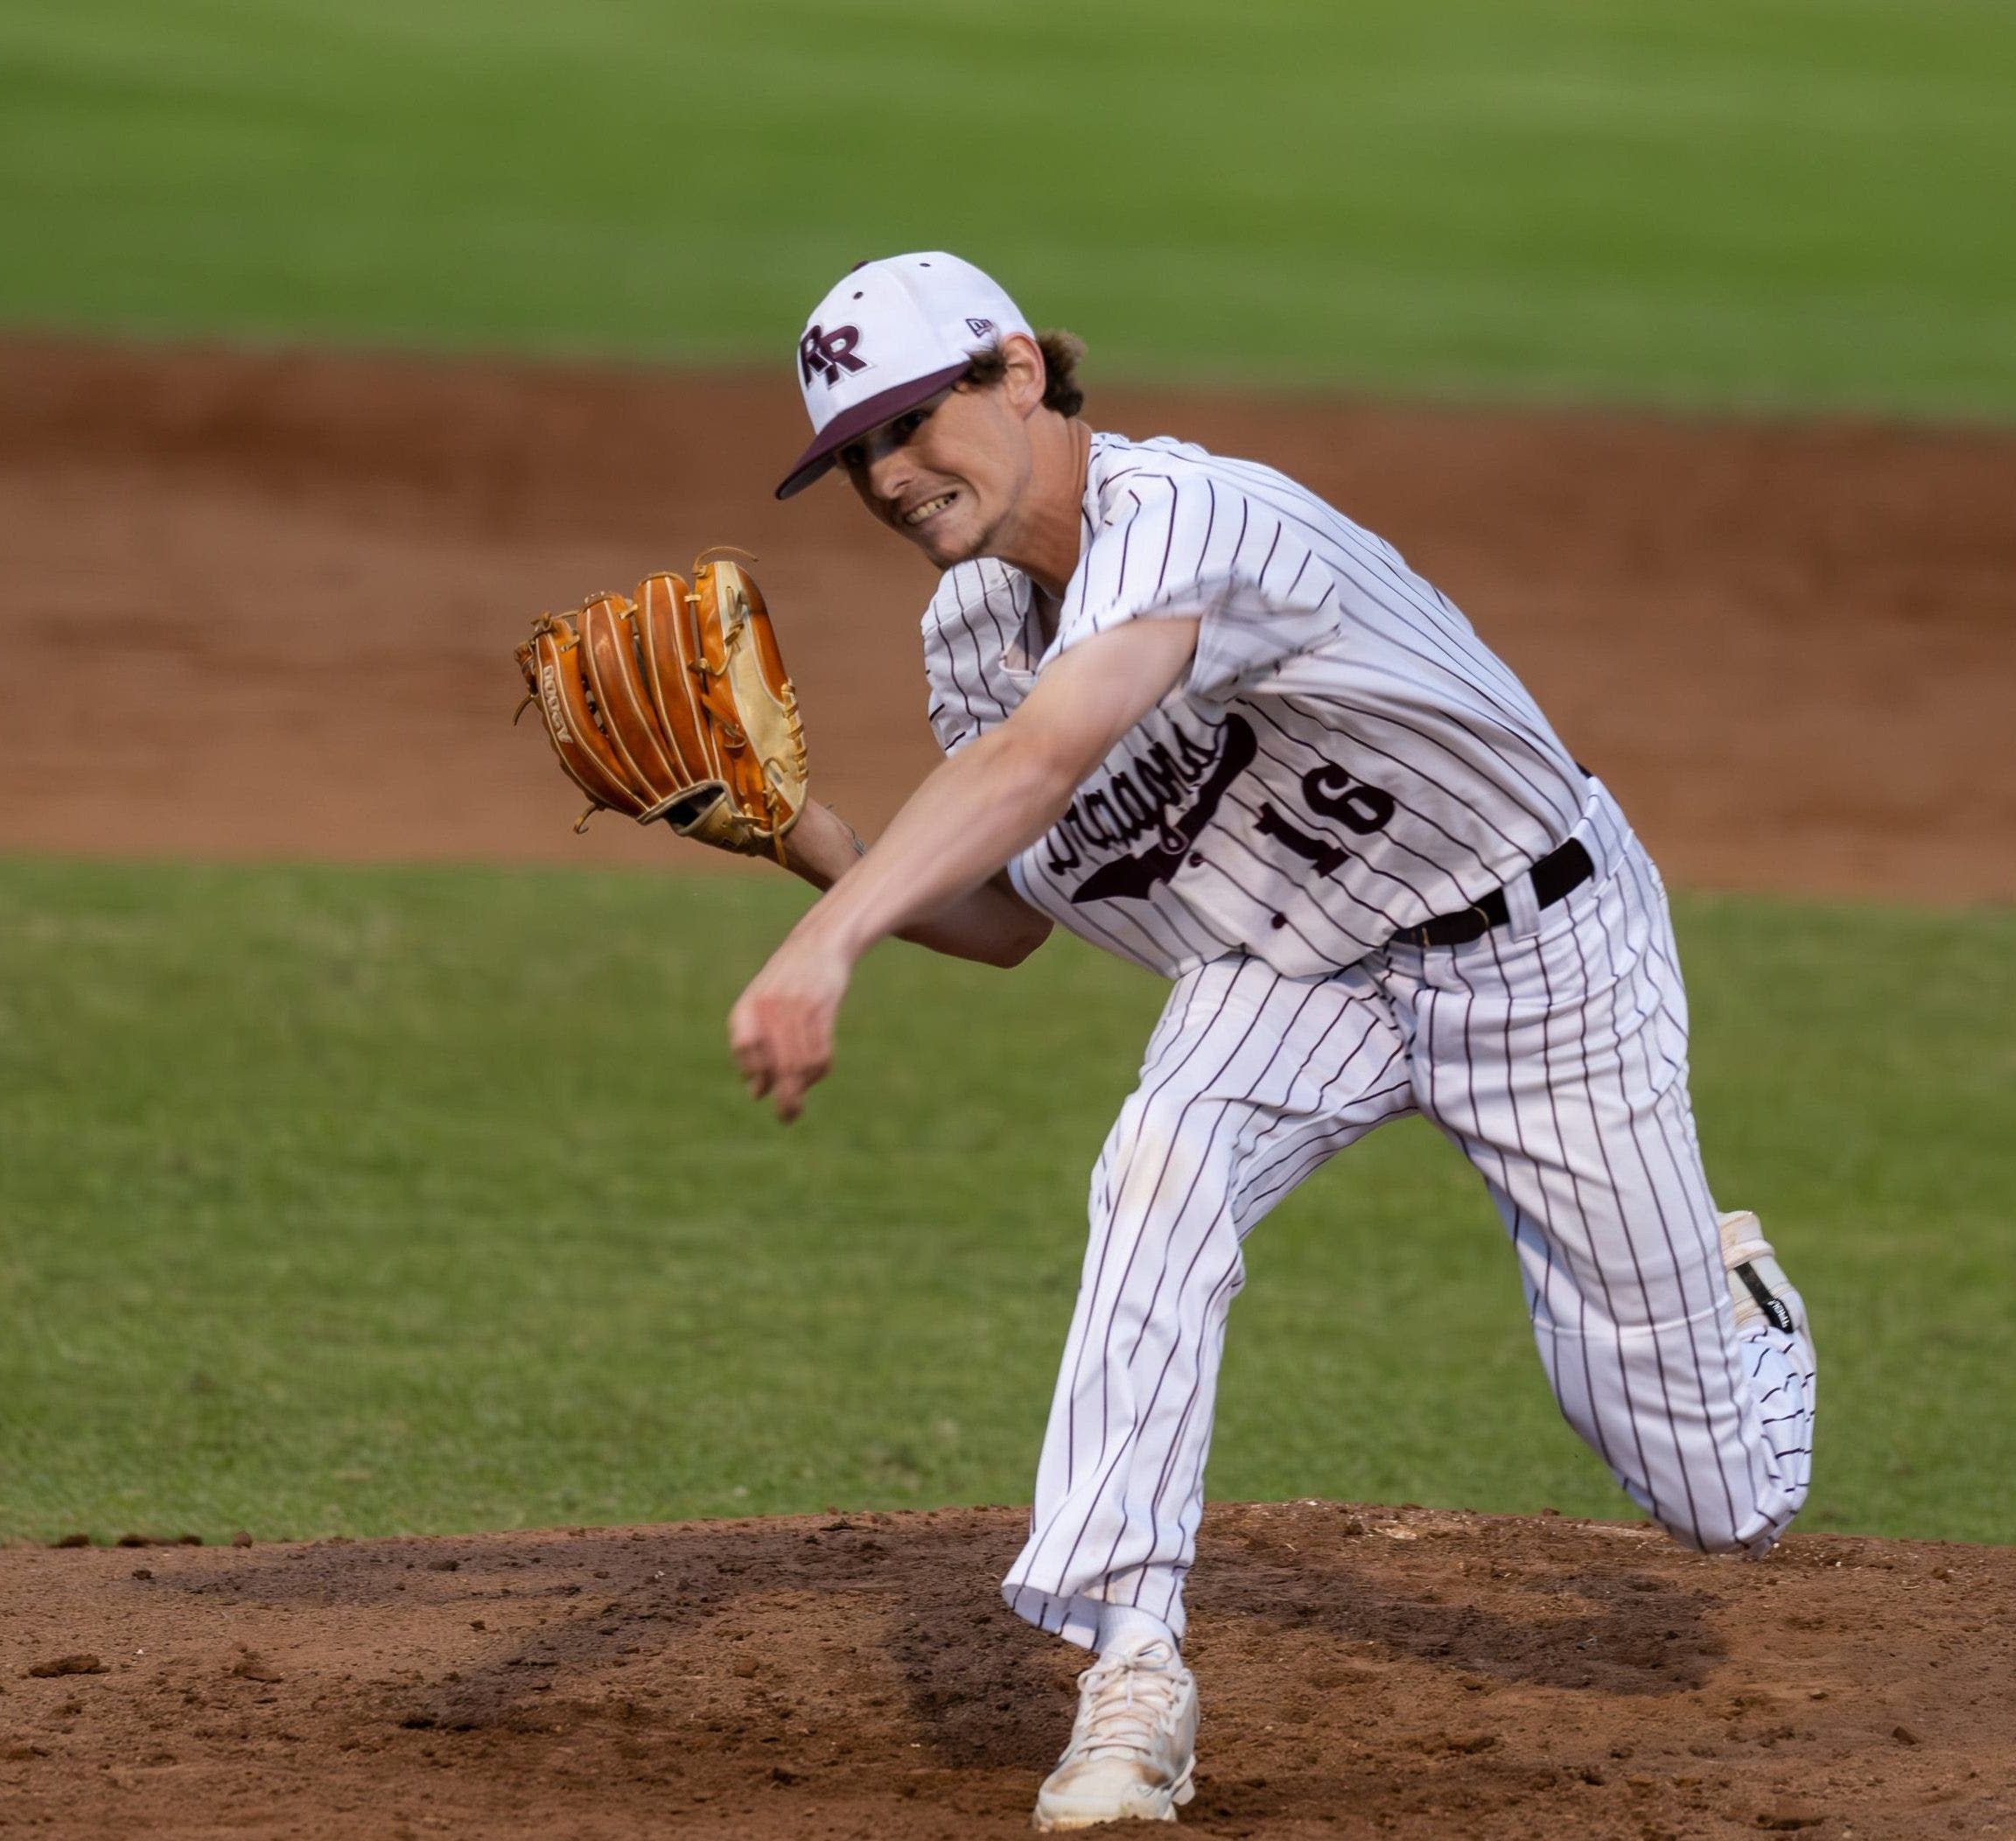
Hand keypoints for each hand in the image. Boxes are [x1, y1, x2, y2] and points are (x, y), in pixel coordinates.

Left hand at [727, 929, 855, 1121]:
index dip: (753, 1070)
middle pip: (777, 1062)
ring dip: (803, 1085)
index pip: (745, 1046)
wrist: (820, 944)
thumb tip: (757, 1094)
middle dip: (784, 1095)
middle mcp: (771, 1006)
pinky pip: (821, 1051)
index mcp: (749, 1006)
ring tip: (801, 1096)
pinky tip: (816, 1073)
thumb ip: (754, 1047)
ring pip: (801, 1062)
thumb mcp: (760, 1007)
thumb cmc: (785, 983)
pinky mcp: (823, 1008)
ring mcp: (798, 1006)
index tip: (760, 1088)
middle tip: (787, 1117)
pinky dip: (820, 1070)